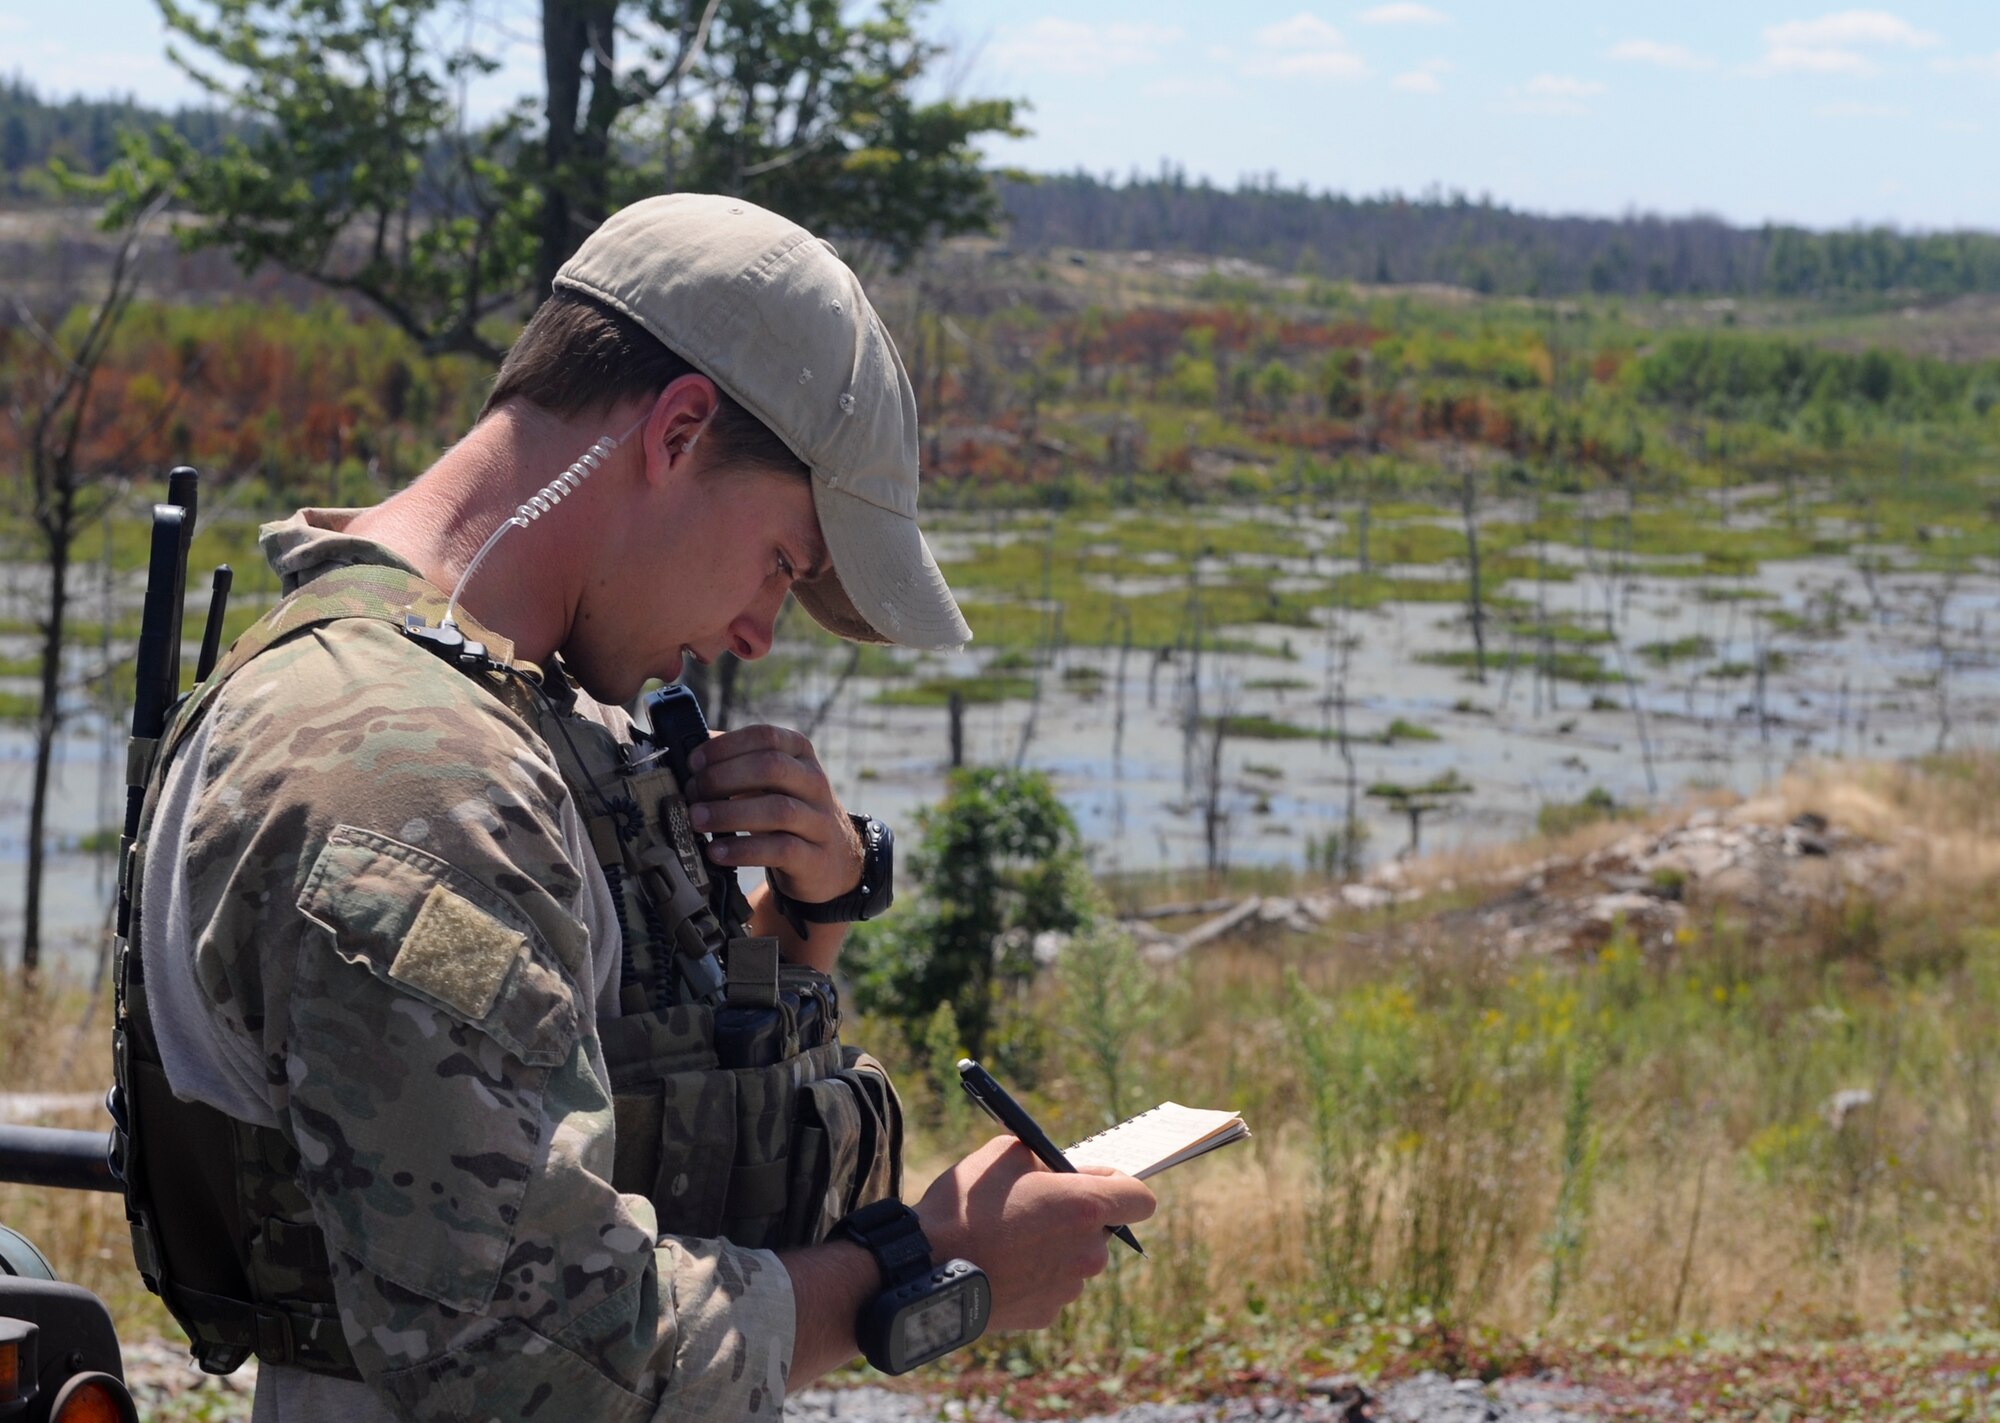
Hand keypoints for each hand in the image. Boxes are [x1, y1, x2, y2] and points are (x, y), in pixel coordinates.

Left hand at [685, 723, 861, 902]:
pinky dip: (743, 850)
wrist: (833, 859)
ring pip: (777, 809)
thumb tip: (692, 744)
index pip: (766, 737)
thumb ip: (737, 760)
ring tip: (696, 819)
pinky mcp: (814, 858)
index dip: (726, 746)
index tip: (694, 762)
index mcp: (801, 754)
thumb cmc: (788, 811)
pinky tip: (716, 851)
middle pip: (771, 767)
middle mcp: (815, 783)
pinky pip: (780, 849)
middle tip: (692, 792)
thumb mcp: (771, 780)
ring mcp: (819, 821)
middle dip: (723, 777)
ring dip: (728, 813)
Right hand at [913, 1137, 1156, 1330]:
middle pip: (1101, 1229)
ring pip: (1075, 1260)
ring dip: (1054, 1248)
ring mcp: (1068, 1288)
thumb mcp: (1005, 1154)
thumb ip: (1047, 1159)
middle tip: (1034, 1207)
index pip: (1140, 1198)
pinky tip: (999, 1266)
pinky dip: (1034, 1276)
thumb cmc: (965, 1206)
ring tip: (1007, 1239)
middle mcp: (1088, 1252)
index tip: (1095, 1183)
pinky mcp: (1045, 1314)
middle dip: (1077, 1217)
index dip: (1119, 1186)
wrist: (924, 1269)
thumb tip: (1062, 1170)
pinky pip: (1050, 1286)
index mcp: (1085, 1207)